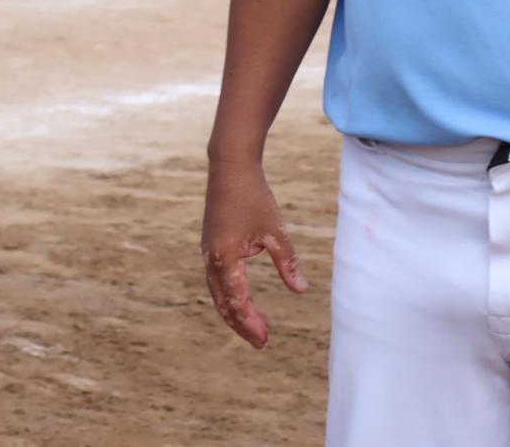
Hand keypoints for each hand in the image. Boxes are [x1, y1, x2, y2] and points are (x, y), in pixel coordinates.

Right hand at [202, 158, 308, 347]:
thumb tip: (302, 290)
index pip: (237, 300)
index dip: (250, 322)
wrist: (230, 167)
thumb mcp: (275, 231)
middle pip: (222, 303)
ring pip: (217, 293)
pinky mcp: (211, 245)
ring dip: (234, 311)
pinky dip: (229, 295)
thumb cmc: (253, 196)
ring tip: (255, 326)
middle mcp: (211, 259)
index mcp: (225, 258)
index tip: (265, 339)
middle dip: (240, 324)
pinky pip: (217, 280)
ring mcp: (208, 252)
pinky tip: (243, 299)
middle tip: (261, 342)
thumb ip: (287, 263)